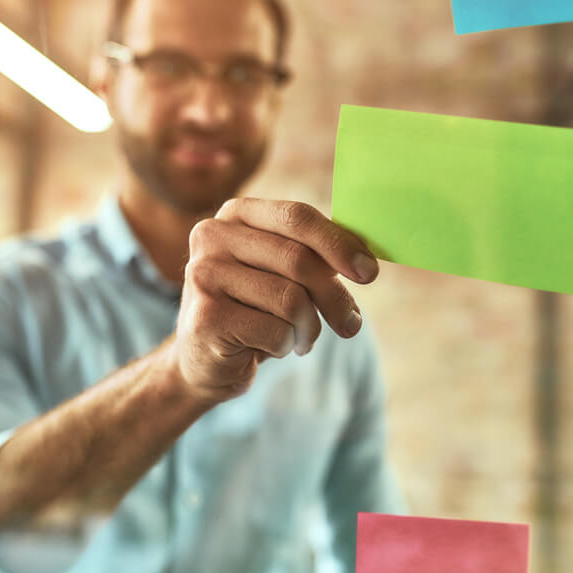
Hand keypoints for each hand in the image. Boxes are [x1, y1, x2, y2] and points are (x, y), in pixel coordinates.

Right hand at [170, 198, 378, 401]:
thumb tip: (365, 260)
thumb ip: (312, 255)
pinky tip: (272, 347)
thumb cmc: (252, 309)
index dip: (338, 243)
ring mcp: (204, 275)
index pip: (296, 216)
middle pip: (298, 260)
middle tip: (351, 324)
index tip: (370, 272)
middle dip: (334, 297)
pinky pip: (275, 332)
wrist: (202, 358)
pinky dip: (287, 346)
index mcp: (234, 214)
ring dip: (309, 327)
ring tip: (301, 337)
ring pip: (291, 299)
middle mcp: (212, 236)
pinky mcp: (207, 317)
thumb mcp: (279, 273)